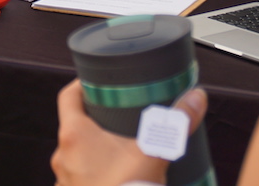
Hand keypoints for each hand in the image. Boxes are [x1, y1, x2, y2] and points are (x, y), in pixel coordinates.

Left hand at [51, 79, 207, 185]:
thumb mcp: (155, 153)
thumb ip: (175, 124)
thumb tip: (197, 96)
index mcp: (74, 135)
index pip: (68, 96)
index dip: (81, 85)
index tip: (95, 82)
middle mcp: (62, 156)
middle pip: (73, 127)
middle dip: (93, 121)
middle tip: (114, 114)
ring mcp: (64, 182)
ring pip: (75, 156)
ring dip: (91, 151)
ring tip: (116, 148)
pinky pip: (79, 180)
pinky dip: (92, 176)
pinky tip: (111, 178)